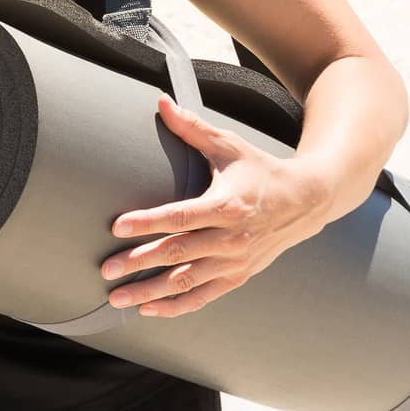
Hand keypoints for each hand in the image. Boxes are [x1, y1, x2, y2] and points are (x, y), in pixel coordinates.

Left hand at [100, 94, 330, 317]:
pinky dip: (176, 306)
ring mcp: (234, 262)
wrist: (303, 202)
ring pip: (186, 282)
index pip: (179, 217)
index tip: (118, 227)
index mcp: (226, 206)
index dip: (147, 223)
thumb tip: (161, 101)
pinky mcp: (238, 277)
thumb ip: (191, 127)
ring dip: (150, 292)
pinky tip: (149, 309)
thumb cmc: (259, 170)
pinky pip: (203, 297)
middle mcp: (230, 239)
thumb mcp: (228, 145)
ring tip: (118, 297)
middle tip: (106, 270)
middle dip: (138, 263)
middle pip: (177, 254)